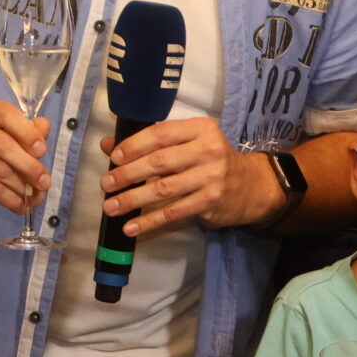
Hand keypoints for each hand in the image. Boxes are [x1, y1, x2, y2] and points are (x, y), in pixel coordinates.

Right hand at [0, 97, 47, 214]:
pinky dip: (9, 198)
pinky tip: (20, 205)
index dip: (26, 132)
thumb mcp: (5, 132)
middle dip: (29, 166)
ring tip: (36, 196)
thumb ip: (27, 129)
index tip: (42, 150)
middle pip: (2, 145)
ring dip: (22, 187)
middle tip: (45, 181)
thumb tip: (44, 126)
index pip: (4, 114)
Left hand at [101, 118, 276, 235]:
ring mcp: (211, 177)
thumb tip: (108, 146)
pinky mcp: (210, 201)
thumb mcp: (188, 144)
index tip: (114, 158)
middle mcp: (208, 150)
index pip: (160, 134)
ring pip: (163, 189)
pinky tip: (131, 227)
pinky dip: (150, 221)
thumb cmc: (212, 161)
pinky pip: (173, 212)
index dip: (134, 145)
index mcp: (200, 129)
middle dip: (128, 174)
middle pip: (159, 162)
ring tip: (111, 207)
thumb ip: (151, 143)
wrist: (251, 186)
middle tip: (106, 184)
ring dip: (133, 199)